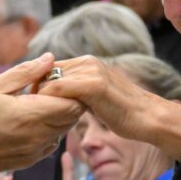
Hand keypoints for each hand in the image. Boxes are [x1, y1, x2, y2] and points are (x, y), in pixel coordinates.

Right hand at [0, 54, 84, 179]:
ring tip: (33, 104)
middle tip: (44, 89)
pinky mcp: (31, 160)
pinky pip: (52, 142)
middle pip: (73, 117)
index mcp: (32, 116)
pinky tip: (27, 121)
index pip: (73, 103)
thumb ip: (26, 72)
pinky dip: (48, 130)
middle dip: (66, 100)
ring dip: (57, 115)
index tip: (53, 80)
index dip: (70, 89)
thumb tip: (50, 58)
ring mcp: (36, 151)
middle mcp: (39, 137)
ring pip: (64, 130)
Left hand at [39, 56, 180, 158]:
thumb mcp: (95, 98)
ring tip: (40, 116)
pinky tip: (49, 117)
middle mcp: (88, 62)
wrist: (147, 117)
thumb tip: (58, 98)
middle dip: (36, 91)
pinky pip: (57, 89)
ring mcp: (90, 71)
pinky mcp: (93, 84)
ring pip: (49, 79)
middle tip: (33, 112)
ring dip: (40, 98)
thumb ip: (78, 92)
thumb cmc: (122, 113)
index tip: (34, 104)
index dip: (39, 85)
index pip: (51, 68)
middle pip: (46, 72)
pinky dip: (48, 101)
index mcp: (88, 62)